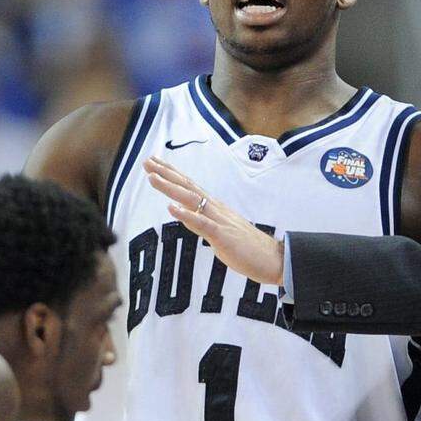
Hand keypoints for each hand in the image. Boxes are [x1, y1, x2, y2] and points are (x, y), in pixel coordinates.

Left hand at [145, 155, 284, 284]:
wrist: (274, 259)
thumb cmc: (249, 248)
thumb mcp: (221, 233)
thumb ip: (204, 224)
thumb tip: (188, 218)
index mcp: (216, 208)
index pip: (190, 187)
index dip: (172, 174)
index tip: (155, 163)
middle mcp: (216, 209)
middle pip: (188, 187)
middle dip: (166, 174)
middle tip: (147, 162)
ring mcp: (220, 221)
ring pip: (192, 200)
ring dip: (171, 188)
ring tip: (152, 179)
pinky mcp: (223, 236)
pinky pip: (203, 224)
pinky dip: (186, 216)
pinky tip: (172, 209)